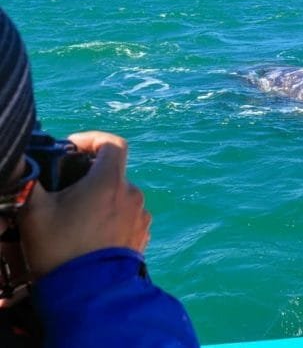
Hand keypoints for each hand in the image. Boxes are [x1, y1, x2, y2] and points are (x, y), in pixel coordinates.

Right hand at [17, 131, 150, 278]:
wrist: (90, 295)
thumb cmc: (61, 250)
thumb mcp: (34, 213)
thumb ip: (31, 182)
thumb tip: (26, 167)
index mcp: (109, 181)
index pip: (113, 143)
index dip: (93, 139)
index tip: (73, 149)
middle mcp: (132, 193)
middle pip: (114, 171)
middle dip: (91, 176)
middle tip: (67, 192)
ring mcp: (141, 215)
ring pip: (120, 194)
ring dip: (102, 199)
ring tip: (78, 218)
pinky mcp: (144, 234)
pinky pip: (128, 215)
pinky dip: (113, 216)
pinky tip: (94, 234)